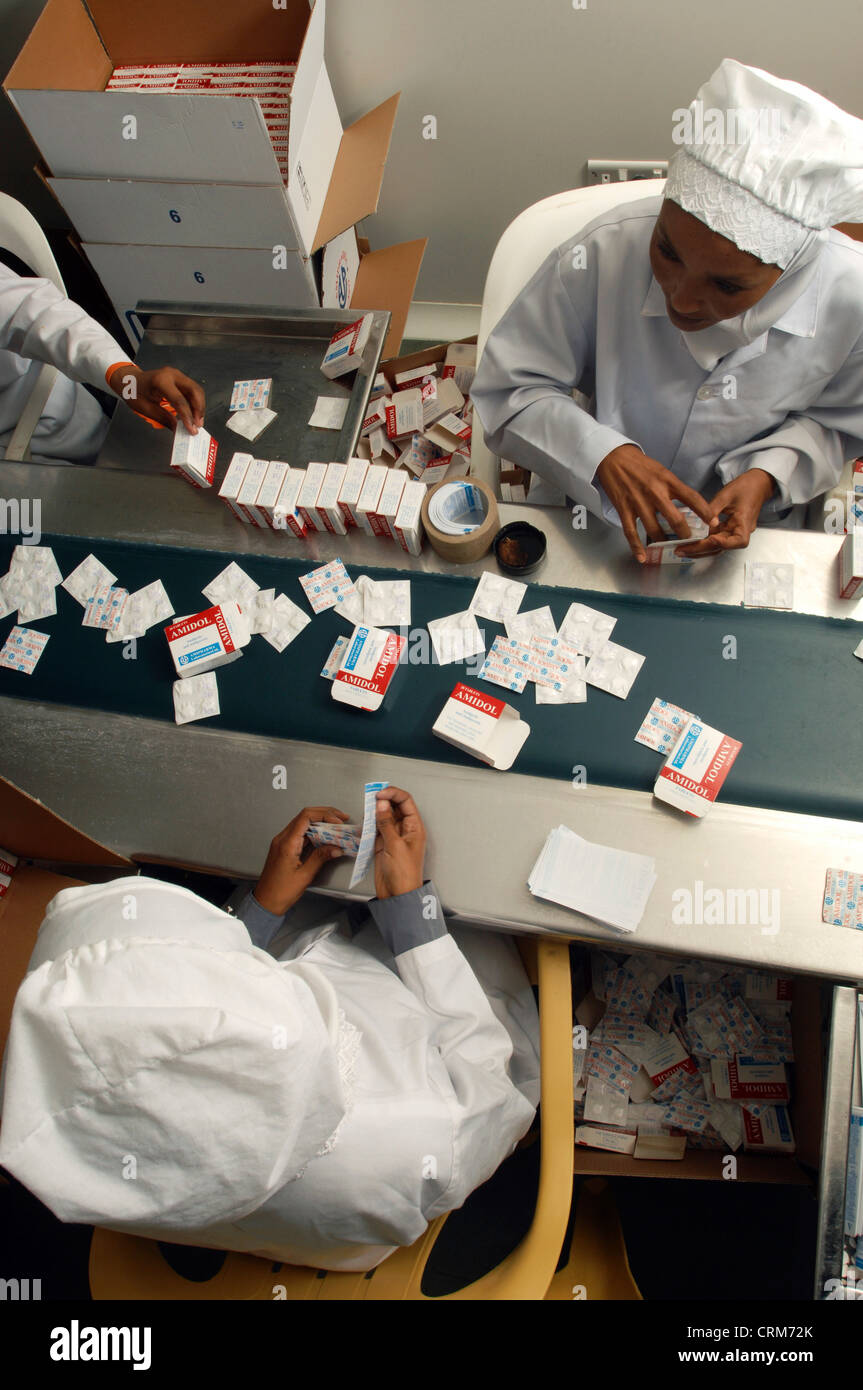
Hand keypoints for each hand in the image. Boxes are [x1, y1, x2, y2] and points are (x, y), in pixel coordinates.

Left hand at [108, 364, 204, 432]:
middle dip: (199, 409)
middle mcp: (171, 375)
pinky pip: (192, 390)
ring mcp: (177, 375)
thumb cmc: (134, 392)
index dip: (188, 416)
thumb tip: (179, 429)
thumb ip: (164, 418)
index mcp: (160, 381)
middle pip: (194, 391)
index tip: (191, 429)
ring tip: (197, 421)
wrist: (130, 380)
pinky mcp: (179, 379)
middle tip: (198, 424)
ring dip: (199, 406)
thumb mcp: (146, 408)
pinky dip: (195, 403)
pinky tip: (193, 414)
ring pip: (196, 390)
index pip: (180, 400)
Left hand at [253, 806, 350, 915]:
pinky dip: (315, 832)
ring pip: (303, 824)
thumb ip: (321, 858)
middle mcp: (282, 839)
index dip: (325, 815)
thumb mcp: (305, 875)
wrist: (266, 902)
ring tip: (337, 828)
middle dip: (325, 814)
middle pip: (305, 816)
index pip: (306, 817)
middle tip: (342, 818)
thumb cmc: (280, 892)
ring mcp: (283, 842)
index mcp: (287, 843)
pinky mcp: (285, 847)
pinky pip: (301, 833)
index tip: (338, 821)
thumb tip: (336, 847)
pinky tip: (326, 837)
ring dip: (321, 823)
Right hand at [374, 787, 426, 900]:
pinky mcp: (383, 844)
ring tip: (366, 809)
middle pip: (395, 807)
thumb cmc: (403, 874)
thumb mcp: (394, 845)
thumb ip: (386, 823)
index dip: (393, 794)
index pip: (406, 802)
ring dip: (376, 811)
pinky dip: (370, 823)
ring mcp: (393, 836)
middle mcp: (405, 829)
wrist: (397, 895)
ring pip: (385, 816)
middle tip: (370, 799)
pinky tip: (365, 822)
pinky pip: (377, 828)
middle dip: (383, 800)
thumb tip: (382, 804)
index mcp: (415, 827)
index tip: (379, 794)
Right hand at [596, 444, 714, 562]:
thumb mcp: (662, 471)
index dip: (704, 511)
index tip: (713, 522)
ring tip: (669, 546)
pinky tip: (642, 557)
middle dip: (685, 533)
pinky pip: (631, 532)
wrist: (614, 458)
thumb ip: (673, 488)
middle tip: (690, 539)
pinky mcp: (624, 509)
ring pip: (654, 529)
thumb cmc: (640, 465)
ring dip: (663, 541)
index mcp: (667, 481)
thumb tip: (686, 505)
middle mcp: (655, 492)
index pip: (691, 497)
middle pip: (675, 519)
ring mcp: (638, 502)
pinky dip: (637, 547)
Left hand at [674, 469, 775, 557]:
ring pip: (717, 546)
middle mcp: (741, 531)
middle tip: (682, 550)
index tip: (711, 539)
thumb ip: (712, 510)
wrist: (757, 484)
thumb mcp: (726, 495)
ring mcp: (734, 532)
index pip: (739, 541)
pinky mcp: (728, 530)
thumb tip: (699, 522)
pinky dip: (703, 542)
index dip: (724, 543)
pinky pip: (716, 539)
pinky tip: (690, 543)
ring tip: (682, 550)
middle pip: (722, 547)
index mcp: (745, 522)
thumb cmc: (745, 487)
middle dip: (701, 550)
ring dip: (700, 549)